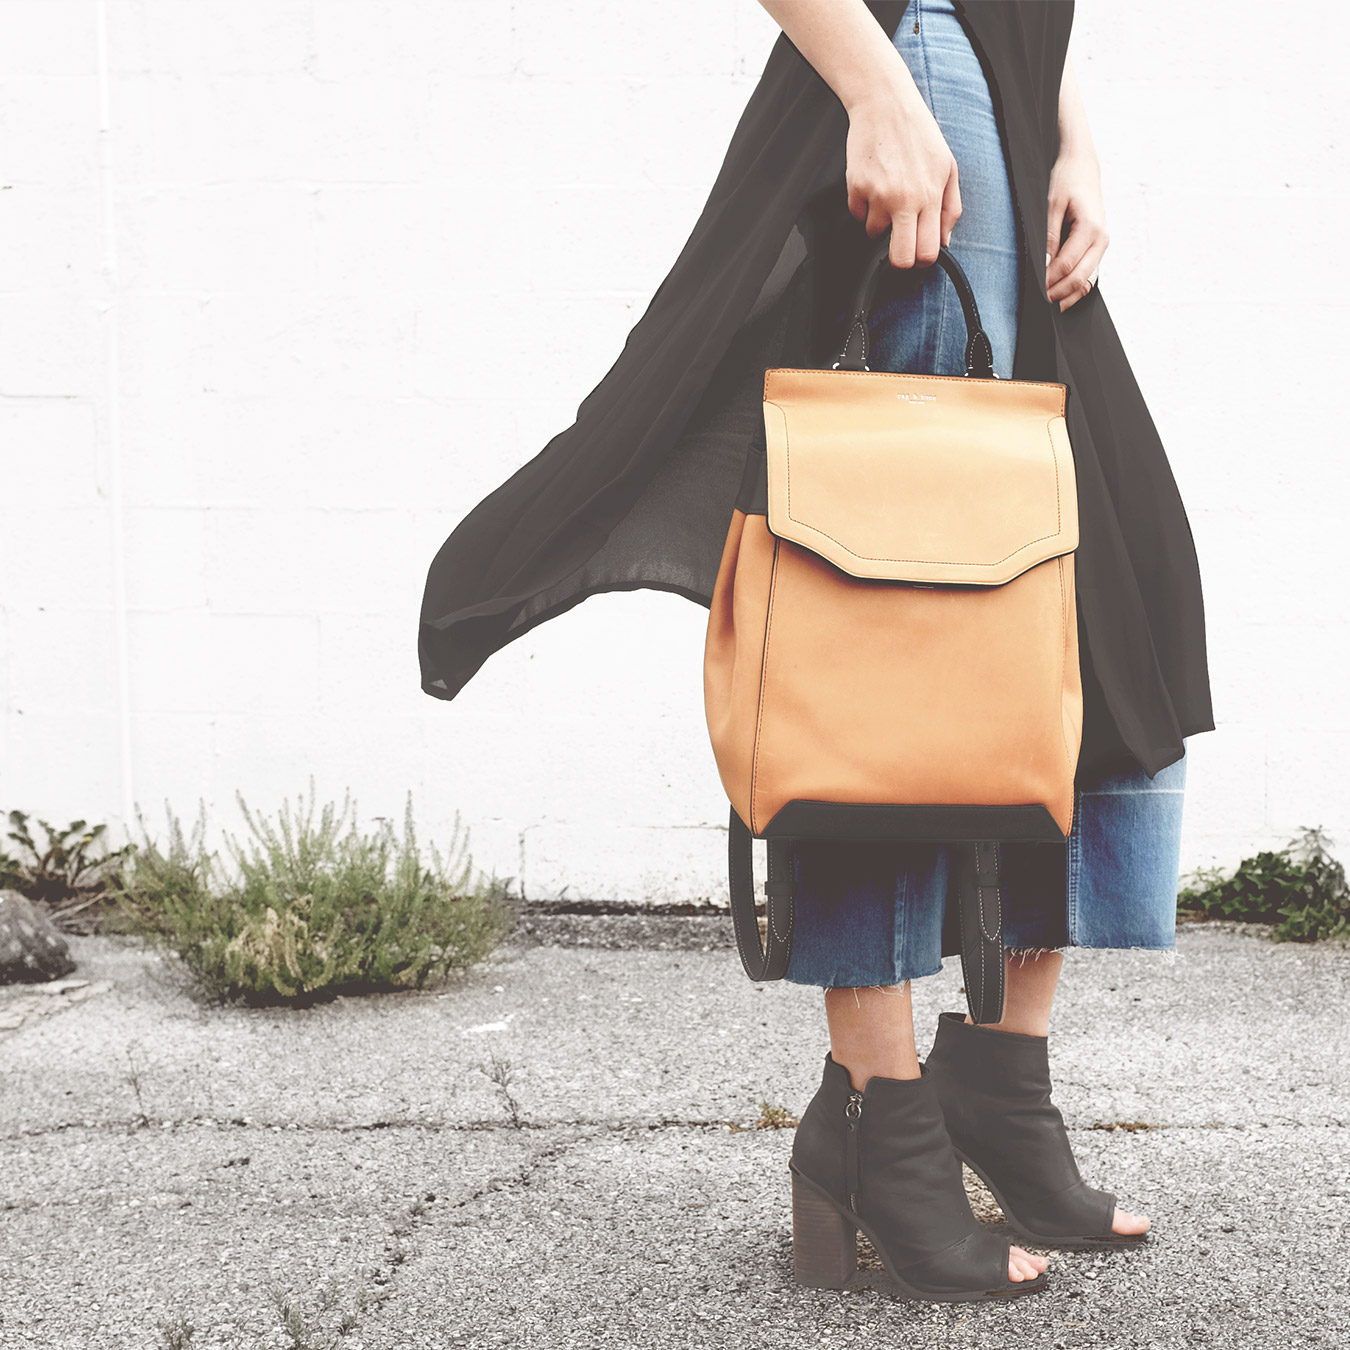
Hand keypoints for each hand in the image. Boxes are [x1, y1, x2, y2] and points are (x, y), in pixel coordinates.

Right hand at [844, 80, 961, 269]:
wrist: (885, 104)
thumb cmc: (918, 133)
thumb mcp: (948, 167)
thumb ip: (950, 207)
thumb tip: (944, 240)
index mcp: (930, 196)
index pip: (926, 252)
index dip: (922, 259)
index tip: (918, 251)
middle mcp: (904, 199)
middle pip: (900, 258)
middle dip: (900, 258)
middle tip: (899, 243)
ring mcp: (877, 195)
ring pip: (874, 234)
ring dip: (879, 221)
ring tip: (887, 195)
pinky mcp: (856, 188)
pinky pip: (857, 214)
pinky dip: (863, 205)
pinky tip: (873, 183)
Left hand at [1045, 149, 1107, 310]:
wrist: (1083, 167)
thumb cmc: (1066, 181)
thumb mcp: (1051, 205)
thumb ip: (1049, 236)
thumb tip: (1044, 264)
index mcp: (1091, 229)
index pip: (1066, 265)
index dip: (1048, 281)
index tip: (1033, 291)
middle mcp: (1101, 239)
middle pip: (1080, 279)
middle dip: (1058, 294)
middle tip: (1039, 304)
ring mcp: (1102, 245)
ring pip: (1087, 281)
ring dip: (1068, 295)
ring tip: (1048, 305)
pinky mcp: (1098, 248)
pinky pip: (1089, 275)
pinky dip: (1075, 287)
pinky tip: (1060, 296)